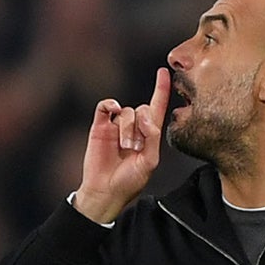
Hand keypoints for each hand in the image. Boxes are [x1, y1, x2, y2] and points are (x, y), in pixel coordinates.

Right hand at [72, 68, 169, 224]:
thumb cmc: (129, 181)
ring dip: (127, 128)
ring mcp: (116, 126)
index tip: (164, 73)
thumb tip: (144, 115)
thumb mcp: (149, 162)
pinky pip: (106, 106)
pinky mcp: (100, 126)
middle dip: (141, 126)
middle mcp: (133, 127)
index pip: (157, 107)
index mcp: (148, 135)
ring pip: (126, 110)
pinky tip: (113, 111)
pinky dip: (110, 105)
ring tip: (124, 147)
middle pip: (143, 109)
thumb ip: (153, 137)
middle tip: (134, 148)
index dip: (162, 90)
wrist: (104, 192)